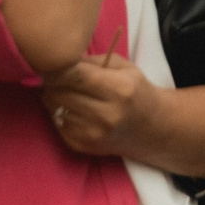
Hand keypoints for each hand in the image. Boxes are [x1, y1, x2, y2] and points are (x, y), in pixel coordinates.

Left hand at [40, 51, 164, 163]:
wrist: (151, 128)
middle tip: (58, 76)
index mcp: (118, 89)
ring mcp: (92, 134)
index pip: (74, 75)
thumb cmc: (136, 91)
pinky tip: (72, 108)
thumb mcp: (123, 67)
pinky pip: (56, 123)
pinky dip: (58, 113)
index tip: (53, 62)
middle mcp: (105, 114)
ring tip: (67, 91)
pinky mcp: (81, 146)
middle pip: (58, 92)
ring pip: (53, 108)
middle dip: (53, 81)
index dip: (58, 67)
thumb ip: (92, 60)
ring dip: (54, 97)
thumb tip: (59, 58)